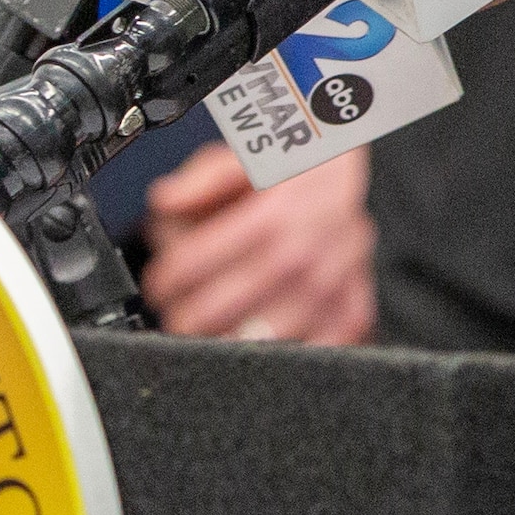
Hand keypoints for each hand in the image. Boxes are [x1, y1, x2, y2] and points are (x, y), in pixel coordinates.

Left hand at [135, 144, 376, 344]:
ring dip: (223, 341)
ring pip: (256, 343)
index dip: (163, 281)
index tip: (160, 286)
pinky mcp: (350, 313)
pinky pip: (308, 354)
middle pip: (215, 311)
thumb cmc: (293, 167)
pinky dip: (280, 357)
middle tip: (178, 314)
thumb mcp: (244, 156)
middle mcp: (301, 256)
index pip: (192, 264)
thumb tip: (166, 200)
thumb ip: (200, 179)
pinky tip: (259, 341)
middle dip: (183, 317)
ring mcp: (329, 290)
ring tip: (211, 332)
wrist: (355, 172)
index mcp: (271, 216)